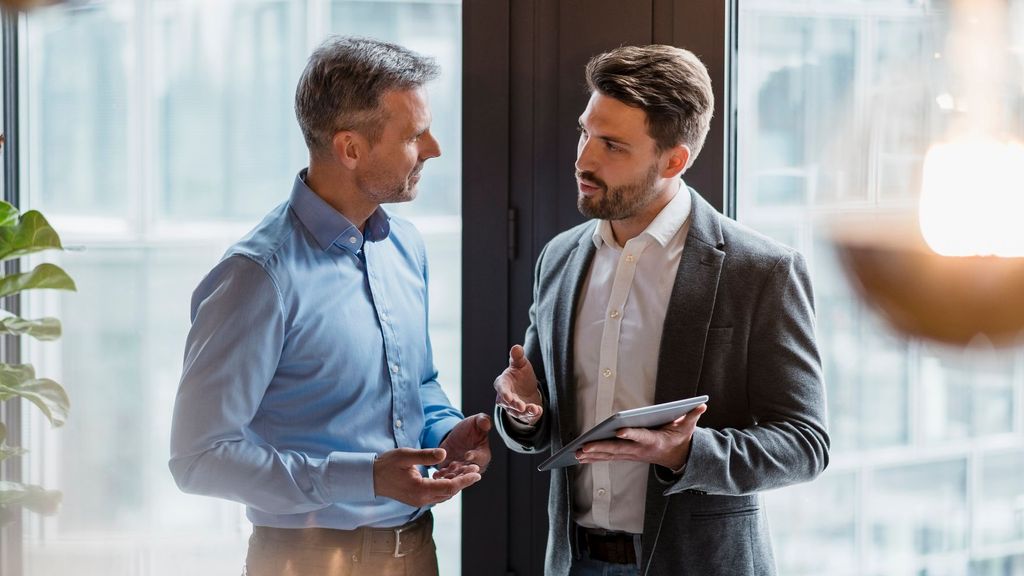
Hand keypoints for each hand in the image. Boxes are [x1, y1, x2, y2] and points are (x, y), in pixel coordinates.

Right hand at [373, 448, 480, 507]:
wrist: (371, 478)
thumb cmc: (387, 464)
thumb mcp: (406, 455)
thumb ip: (425, 455)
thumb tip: (445, 454)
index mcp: (420, 489)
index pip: (449, 487)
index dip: (464, 480)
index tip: (477, 473)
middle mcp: (421, 499)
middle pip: (449, 492)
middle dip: (463, 480)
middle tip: (475, 468)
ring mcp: (419, 500)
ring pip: (444, 493)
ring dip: (455, 482)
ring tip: (465, 469)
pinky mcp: (417, 498)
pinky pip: (436, 493)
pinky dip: (445, 484)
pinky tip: (448, 472)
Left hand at [435, 413, 491, 477]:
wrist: (457, 435)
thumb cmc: (471, 428)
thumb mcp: (477, 421)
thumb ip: (483, 421)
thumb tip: (486, 422)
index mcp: (484, 454)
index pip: (482, 458)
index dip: (475, 457)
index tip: (467, 455)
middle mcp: (474, 465)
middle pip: (469, 471)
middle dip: (462, 471)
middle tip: (454, 467)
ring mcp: (462, 469)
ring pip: (458, 475)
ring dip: (451, 475)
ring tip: (444, 472)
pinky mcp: (451, 471)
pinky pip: (446, 475)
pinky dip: (442, 475)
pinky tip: (436, 474)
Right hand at [494, 344, 542, 424]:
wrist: (527, 387)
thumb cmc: (520, 373)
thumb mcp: (520, 364)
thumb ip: (517, 356)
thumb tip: (516, 347)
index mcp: (502, 383)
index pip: (501, 388)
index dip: (504, 393)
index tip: (508, 397)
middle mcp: (504, 397)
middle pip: (508, 403)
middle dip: (515, 405)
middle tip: (521, 407)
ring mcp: (512, 407)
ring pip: (517, 411)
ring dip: (525, 411)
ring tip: (534, 409)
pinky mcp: (521, 414)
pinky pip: (525, 416)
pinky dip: (532, 415)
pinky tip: (539, 410)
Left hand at [576, 404, 707, 469]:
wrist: (678, 458)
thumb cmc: (680, 438)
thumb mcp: (688, 427)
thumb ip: (692, 416)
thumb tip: (702, 404)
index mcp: (654, 440)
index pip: (641, 436)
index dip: (631, 434)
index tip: (619, 431)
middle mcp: (641, 450)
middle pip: (619, 449)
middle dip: (600, 448)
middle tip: (584, 448)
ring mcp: (633, 454)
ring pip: (610, 455)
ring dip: (593, 455)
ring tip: (576, 453)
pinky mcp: (627, 456)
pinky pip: (609, 457)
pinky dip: (595, 457)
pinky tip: (581, 457)